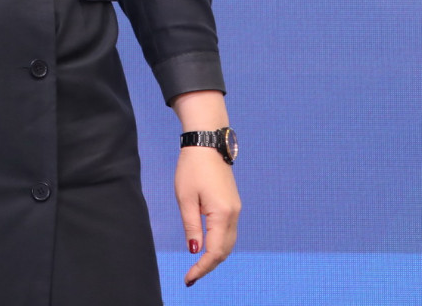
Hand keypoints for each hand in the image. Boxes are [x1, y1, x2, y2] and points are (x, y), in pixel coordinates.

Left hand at [176, 145, 240, 286]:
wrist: (208, 143)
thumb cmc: (192, 167)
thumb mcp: (185, 198)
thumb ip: (191, 226)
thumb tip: (195, 250)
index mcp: (222, 213)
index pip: (215, 251)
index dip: (202, 267)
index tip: (188, 278)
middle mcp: (234, 214)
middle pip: (225, 250)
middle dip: (209, 266)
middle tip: (191, 277)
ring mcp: (235, 209)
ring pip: (228, 242)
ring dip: (214, 256)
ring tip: (197, 267)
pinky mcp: (232, 204)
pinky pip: (228, 232)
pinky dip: (219, 244)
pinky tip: (206, 248)